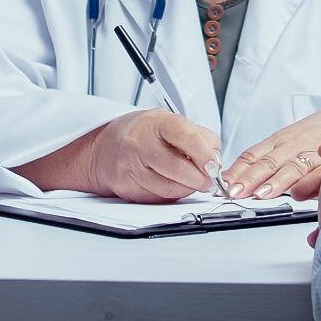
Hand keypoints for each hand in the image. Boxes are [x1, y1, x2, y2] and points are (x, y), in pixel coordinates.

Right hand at [88, 109, 221, 203]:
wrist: (105, 149)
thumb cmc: (143, 135)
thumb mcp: (169, 123)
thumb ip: (198, 137)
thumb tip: (215, 161)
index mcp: (155, 122)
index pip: (184, 136)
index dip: (204, 154)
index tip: (214, 165)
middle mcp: (139, 144)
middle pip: (178, 168)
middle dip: (201, 178)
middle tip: (210, 180)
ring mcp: (131, 168)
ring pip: (171, 188)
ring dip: (189, 188)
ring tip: (193, 181)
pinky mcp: (128, 189)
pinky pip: (159, 198)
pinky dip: (173, 195)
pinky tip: (174, 185)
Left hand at [222, 103, 320, 200]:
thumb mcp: (292, 140)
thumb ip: (273, 160)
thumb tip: (249, 182)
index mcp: (280, 141)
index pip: (252, 156)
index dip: (237, 171)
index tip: (222, 184)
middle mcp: (293, 145)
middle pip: (267, 163)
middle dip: (249, 179)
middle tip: (234, 192)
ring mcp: (312, 152)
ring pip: (290, 167)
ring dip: (275, 182)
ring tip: (261, 194)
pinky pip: (320, 172)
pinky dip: (308, 182)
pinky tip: (298, 193)